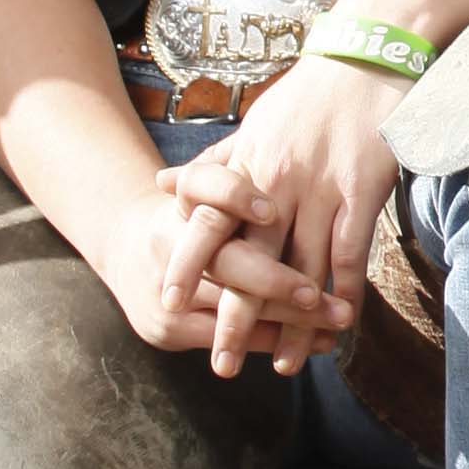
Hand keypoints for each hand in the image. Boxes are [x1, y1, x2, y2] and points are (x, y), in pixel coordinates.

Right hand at [87, 167, 337, 379]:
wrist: (128, 252)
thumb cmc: (196, 215)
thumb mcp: (213, 184)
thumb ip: (245, 160)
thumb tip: (287, 128)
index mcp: (183, 199)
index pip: (202, 185)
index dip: (233, 196)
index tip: (271, 210)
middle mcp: (168, 242)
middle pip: (224, 262)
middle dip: (276, 280)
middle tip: (318, 291)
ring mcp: (165, 288)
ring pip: (236, 306)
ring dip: (293, 318)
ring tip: (340, 318)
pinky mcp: (168, 327)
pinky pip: (230, 336)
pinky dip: (279, 339)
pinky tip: (322, 340)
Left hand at [162, 52, 402, 381]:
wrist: (367, 56)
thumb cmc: (309, 92)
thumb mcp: (254, 123)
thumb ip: (214, 162)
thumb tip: (164, 185)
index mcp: (248, 164)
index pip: (211, 223)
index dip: (191, 265)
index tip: (171, 302)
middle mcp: (278, 181)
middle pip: (252, 261)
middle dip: (236, 315)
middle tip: (220, 361)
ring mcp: (321, 189)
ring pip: (303, 269)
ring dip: (294, 321)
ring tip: (284, 363)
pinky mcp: (362, 191)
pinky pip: (350, 252)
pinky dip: (345, 291)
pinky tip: (338, 324)